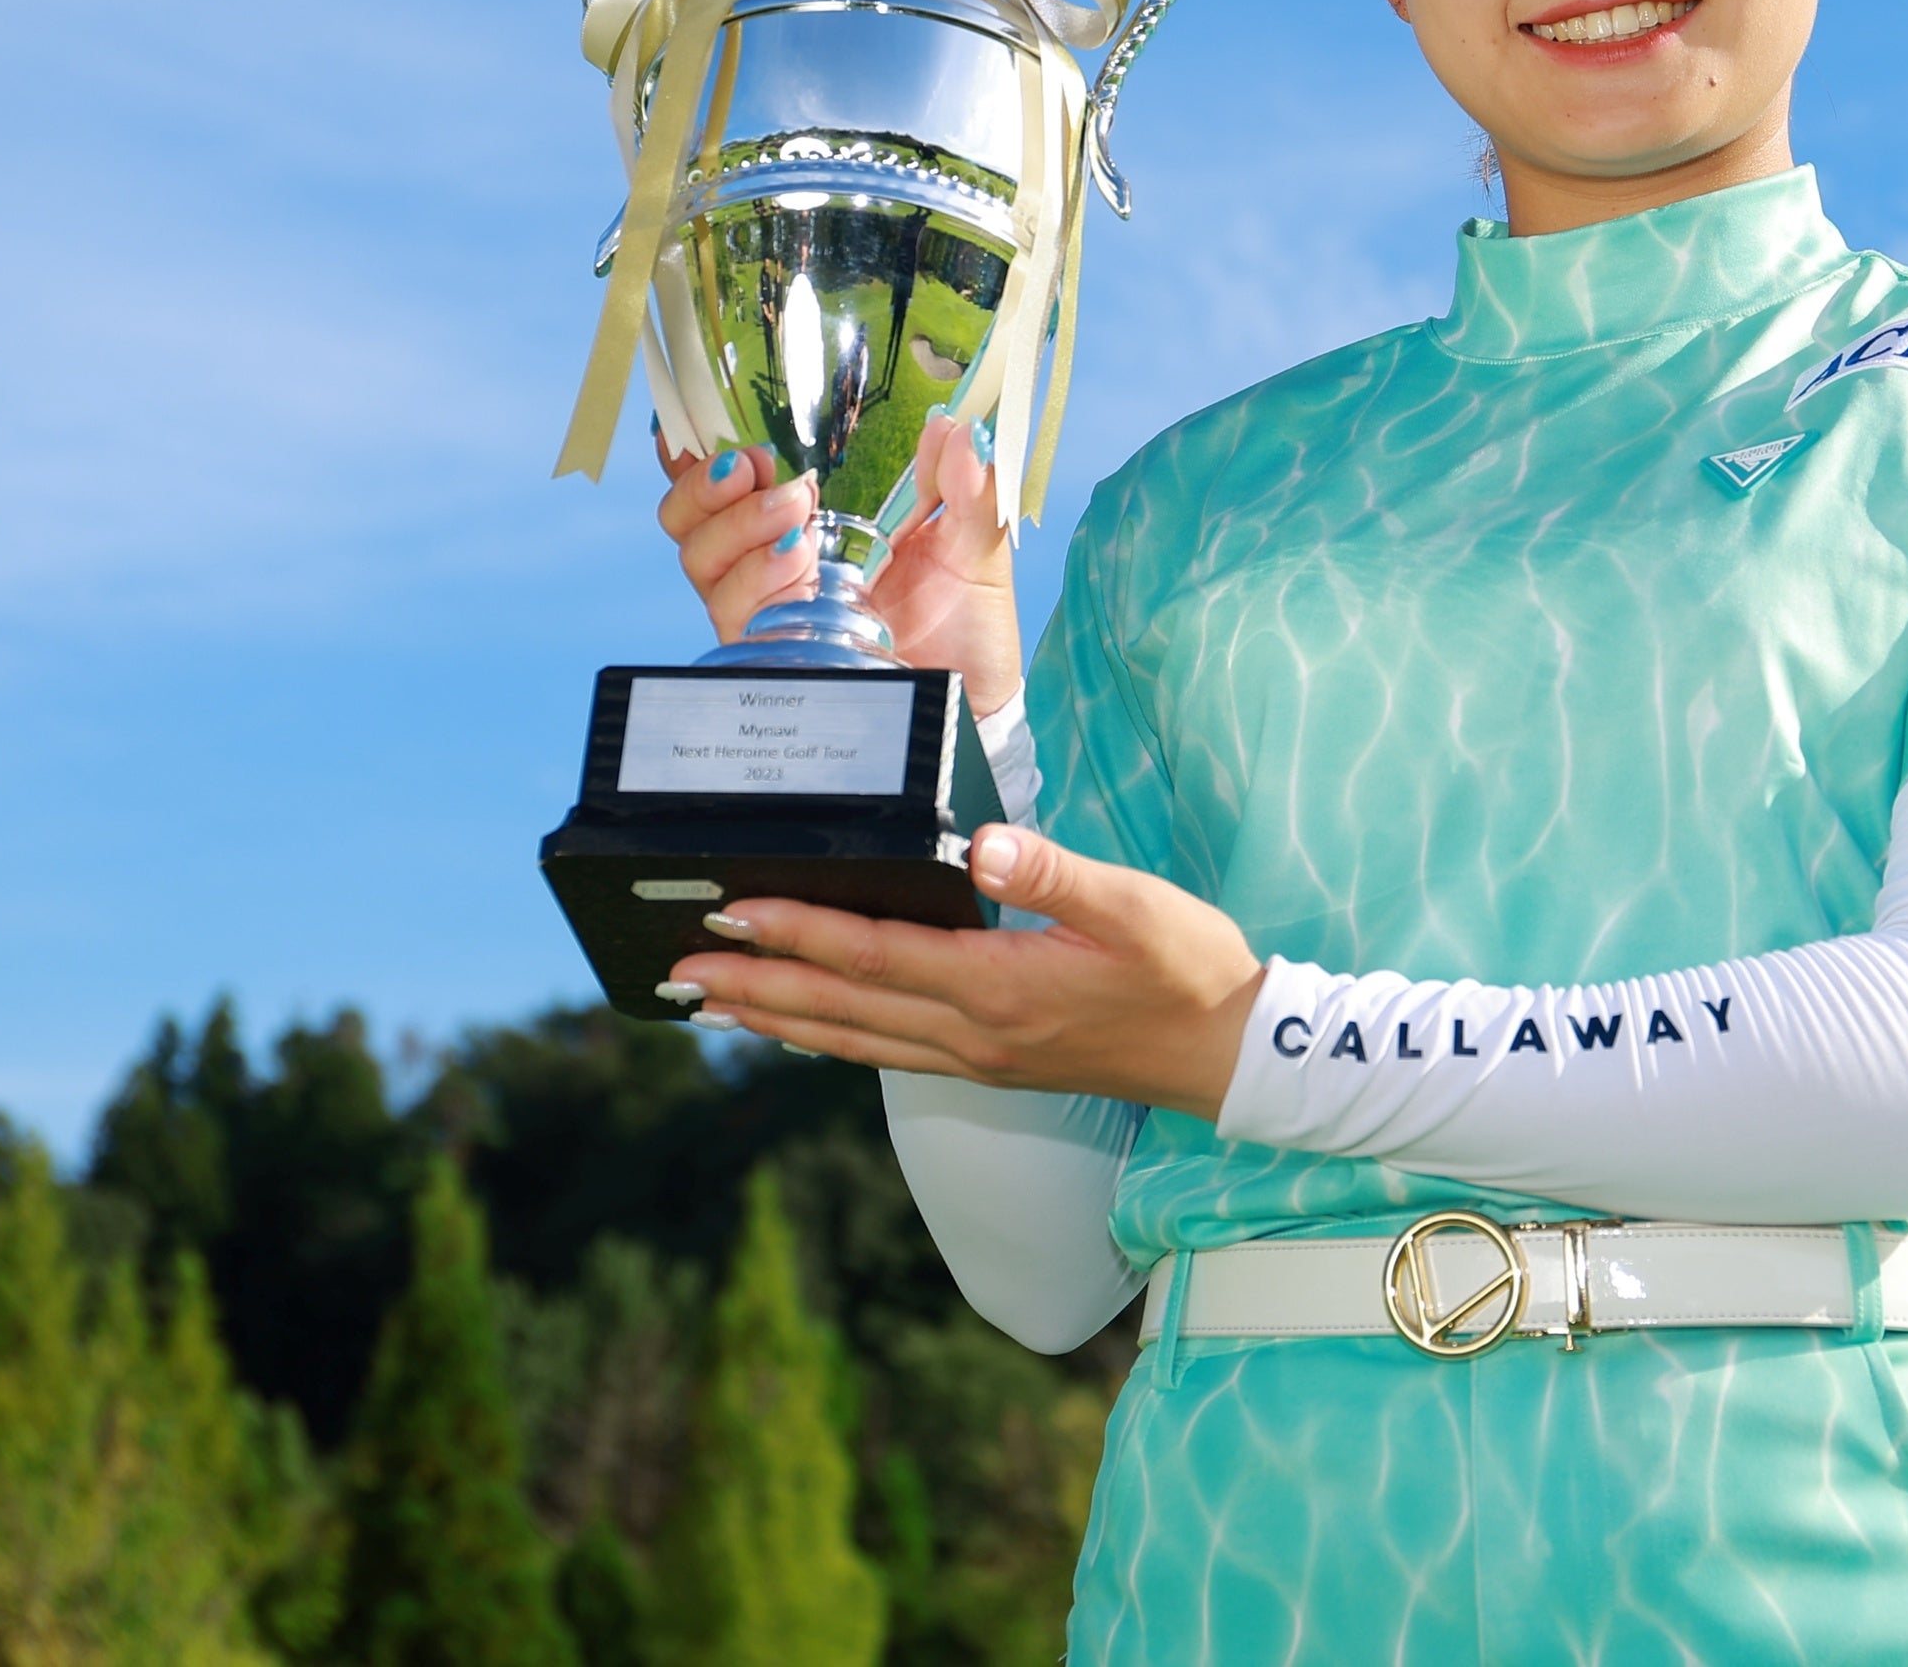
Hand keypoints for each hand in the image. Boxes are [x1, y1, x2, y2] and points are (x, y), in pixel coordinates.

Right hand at [653, 413, 1022, 711]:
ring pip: (704, 564)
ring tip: (800, 526)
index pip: (727, 485)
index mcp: (808, 523)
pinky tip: (799, 569)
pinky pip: (736, 617)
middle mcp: (773, 565)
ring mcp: (771, 611)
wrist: (974, 696)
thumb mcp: (974, 545)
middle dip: (711, 490)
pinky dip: (758, 583)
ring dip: (741, 531)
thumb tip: (955, 429)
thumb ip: (966, 487)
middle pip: (690, 523)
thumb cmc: (966, 618)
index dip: (701, 459)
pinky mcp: (776, 654)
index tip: (737, 442)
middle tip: (775, 477)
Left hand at [665, 825, 1264, 1118]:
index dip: (800, 931)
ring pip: (853, 1041)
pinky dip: (828, 1038)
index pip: (877, 956)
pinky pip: (884, 1053)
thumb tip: (978, 842)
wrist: (1231, 1055)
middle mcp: (974, 1035)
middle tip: (676, 972)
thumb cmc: (1189, 969)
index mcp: (1001, 990)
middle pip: (842, 1009)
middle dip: (756, 986)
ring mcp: (978, 1057)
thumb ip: (1053, 872)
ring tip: (709, 1005)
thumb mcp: (1134, 905)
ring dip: (777, 1020)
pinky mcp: (989, 1064)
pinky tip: (800, 1026)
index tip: (732, 910)